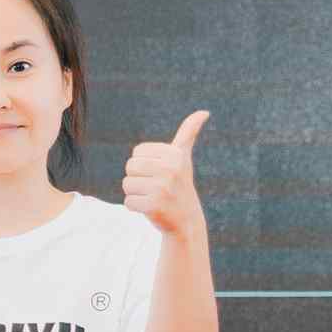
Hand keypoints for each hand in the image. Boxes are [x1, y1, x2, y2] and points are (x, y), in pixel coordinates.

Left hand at [123, 110, 210, 243]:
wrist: (186, 219)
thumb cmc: (180, 184)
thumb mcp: (184, 157)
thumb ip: (189, 133)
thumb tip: (204, 111)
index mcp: (175, 154)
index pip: (137, 152)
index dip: (144, 164)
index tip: (160, 173)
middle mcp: (171, 169)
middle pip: (130, 166)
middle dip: (138, 178)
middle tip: (155, 186)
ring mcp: (163, 188)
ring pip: (127, 184)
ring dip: (136, 193)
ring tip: (154, 197)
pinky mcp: (154, 206)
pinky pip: (128, 202)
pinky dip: (136, 207)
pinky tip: (152, 208)